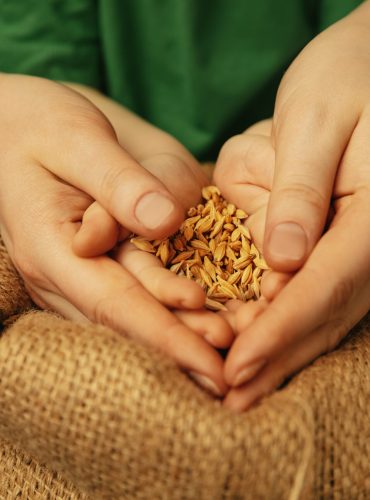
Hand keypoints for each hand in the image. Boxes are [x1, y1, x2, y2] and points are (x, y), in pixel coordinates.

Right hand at [0, 74, 228, 393]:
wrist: (15, 126)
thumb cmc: (40, 125)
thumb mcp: (77, 139)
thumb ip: (117, 181)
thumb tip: (164, 222)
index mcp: (51, 245)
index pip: (114, 304)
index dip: (164, 336)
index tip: (211, 359)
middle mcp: (61, 272)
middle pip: (124, 324)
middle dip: (178, 349)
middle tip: (228, 372)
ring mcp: (72, 273)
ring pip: (126, 318)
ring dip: (175, 339)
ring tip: (224, 353)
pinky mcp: (88, 265)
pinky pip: (125, 299)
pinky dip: (163, 315)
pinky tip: (196, 323)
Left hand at [215, 106, 369, 409]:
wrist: (369, 67)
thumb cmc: (349, 79)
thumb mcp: (317, 121)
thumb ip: (303, 191)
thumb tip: (284, 260)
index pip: (321, 286)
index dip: (276, 331)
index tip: (236, 367)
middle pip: (321, 314)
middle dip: (273, 360)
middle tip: (230, 399)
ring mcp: (363, 249)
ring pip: (320, 315)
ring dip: (278, 356)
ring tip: (238, 392)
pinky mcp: (344, 245)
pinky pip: (315, 294)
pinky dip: (283, 326)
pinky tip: (258, 351)